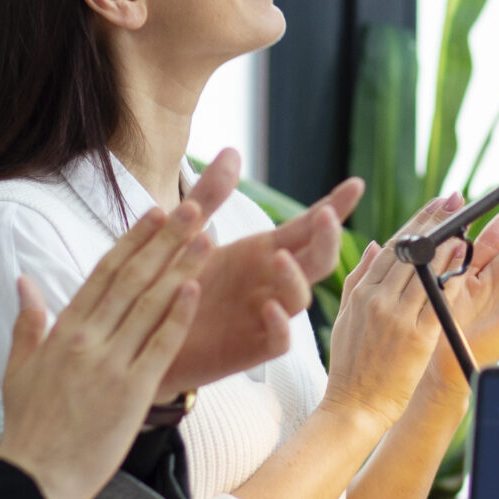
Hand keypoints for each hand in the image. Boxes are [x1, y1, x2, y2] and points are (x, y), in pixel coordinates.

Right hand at [0, 203, 208, 498]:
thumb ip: (28, 322)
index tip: (154, 212)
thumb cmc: (27, 427)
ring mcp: (110, 364)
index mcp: (63, 331)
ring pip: (150, 305)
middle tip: (191, 207)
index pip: (103, 273)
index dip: (132, 241)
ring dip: (180, 267)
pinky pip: (159, 346)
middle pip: (132, 279)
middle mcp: (87, 340)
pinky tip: (195, 289)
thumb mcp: (18, 368)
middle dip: (164, 240)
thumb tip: (23, 281)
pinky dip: (177, 316)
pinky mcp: (131, 391)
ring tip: (205, 235)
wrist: (31, 479)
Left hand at [158, 152, 363, 397]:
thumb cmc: (170, 283)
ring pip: (300, 298)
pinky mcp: (250, 348)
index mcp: (262, 252)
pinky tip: (268, 308)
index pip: (307, 227)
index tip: (355, 185)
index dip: (333, 207)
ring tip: (279, 258)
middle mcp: (271, 282)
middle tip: (324, 217)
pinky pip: (278, 340)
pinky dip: (279, 325)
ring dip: (295, 278)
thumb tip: (232, 151)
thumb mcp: (186, 234)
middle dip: (327, 238)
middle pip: (316, 260)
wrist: (143, 335)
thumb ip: (210, 195)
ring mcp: (265, 315)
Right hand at [320, 196, 466, 424]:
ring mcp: (398, 318)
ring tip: (466, 224)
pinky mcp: (417, 338)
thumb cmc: (350, 367)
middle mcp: (378, 300)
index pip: (393, 247)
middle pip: (411, 252)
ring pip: (426, 270)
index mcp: (361, 293)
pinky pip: (439, 301)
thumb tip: (377, 246)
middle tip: (456, 202)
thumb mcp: (345, 318)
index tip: (436, 204)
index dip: (417, 222)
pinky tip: (465, 262)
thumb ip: (359, 279)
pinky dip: (452, 278)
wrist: (354, 408)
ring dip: (448, 244)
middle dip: (436, 223)